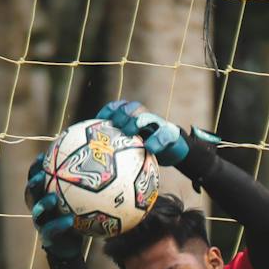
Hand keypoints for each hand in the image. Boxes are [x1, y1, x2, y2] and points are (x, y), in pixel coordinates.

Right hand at [26, 156, 83, 259]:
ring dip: (43, 204)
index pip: (36, 178)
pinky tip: (70, 219)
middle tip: (42, 174)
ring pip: (37, 211)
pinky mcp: (47, 237)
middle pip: (30, 192)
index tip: (44, 156)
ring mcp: (41, 222)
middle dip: (34, 183)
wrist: (70, 247)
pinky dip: (59, 224)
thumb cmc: (76, 220)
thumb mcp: (81, 202)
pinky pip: (50, 230)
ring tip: (52, 198)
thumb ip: (86, 186)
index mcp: (43, 196)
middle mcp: (39, 207)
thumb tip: (103, 165)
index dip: (36, 167)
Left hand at [96, 99, 218, 166]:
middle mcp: (144, 117)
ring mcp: (158, 123)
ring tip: (129, 132)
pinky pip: (164, 134)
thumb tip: (95, 161)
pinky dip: (156, 140)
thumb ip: (115, 149)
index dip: (109, 111)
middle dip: (122, 114)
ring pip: (147, 115)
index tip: (99, 120)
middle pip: (132, 108)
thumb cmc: (145, 151)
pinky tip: (149, 148)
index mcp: (132, 118)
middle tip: (115, 126)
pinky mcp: (170, 133)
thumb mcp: (130, 148)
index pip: (118, 107)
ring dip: (137, 121)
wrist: (173, 150)